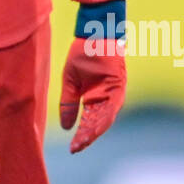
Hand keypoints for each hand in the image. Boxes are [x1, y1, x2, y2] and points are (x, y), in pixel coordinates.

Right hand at [59, 37, 125, 153]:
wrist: (93, 34)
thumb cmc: (82, 54)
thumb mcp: (70, 82)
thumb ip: (68, 104)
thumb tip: (66, 128)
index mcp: (93, 98)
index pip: (87, 122)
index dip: (80, 135)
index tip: (71, 148)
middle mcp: (104, 99)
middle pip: (96, 123)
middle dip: (86, 137)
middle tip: (76, 149)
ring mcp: (112, 94)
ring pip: (105, 119)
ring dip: (95, 131)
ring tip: (84, 142)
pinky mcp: (118, 87)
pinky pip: (111, 107)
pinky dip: (104, 119)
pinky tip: (95, 128)